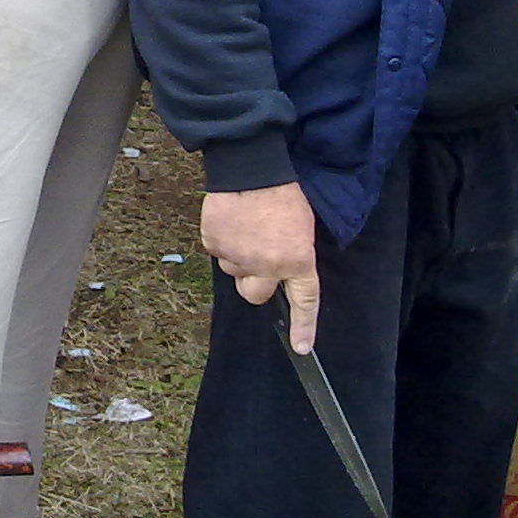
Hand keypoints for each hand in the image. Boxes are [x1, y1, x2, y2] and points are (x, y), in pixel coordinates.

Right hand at [203, 184, 320, 350]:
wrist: (252, 170)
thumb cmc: (283, 194)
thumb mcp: (302, 229)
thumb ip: (293, 256)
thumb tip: (279, 273)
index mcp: (297, 261)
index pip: (303, 302)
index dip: (303, 327)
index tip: (301, 347)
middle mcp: (267, 265)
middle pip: (254, 294)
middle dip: (253, 282)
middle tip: (255, 261)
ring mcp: (238, 256)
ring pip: (232, 270)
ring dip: (237, 256)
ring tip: (244, 229)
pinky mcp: (214, 242)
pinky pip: (216, 250)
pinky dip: (221, 240)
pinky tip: (230, 221)